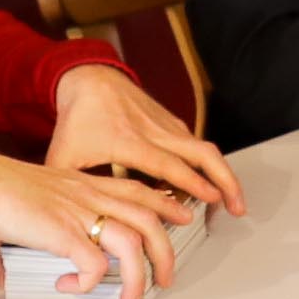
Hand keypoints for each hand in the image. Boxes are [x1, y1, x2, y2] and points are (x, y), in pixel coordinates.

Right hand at [0, 147, 199, 298]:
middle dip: (166, 252)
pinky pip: (93, 266)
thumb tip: (7, 269)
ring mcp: (79, 214)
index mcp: (86, 184)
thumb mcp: (28, 201)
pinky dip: (88, 283)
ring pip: (133, 244)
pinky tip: (71, 288)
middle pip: (149, 220)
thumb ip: (28, 231)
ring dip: (138, 278)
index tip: (180, 218)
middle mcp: (90, 196)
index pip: (140, 191)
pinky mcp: (62, 233)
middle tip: (166, 277)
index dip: (165, 205)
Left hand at [45, 63, 243, 215]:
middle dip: (223, 180)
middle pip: (199, 153)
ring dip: (223, 173)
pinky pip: (195, 144)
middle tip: (236, 206)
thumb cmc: (77, 119)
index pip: (167, 163)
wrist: (90, 79)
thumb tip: (71, 220)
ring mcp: (165, 125)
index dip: (191, 181)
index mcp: (126, 141)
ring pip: (203, 148)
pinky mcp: (172, 123)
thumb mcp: (62, 156)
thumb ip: (70, 190)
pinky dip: (209, 166)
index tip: (211, 199)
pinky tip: (212, 185)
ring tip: (233, 200)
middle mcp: (152, 130)